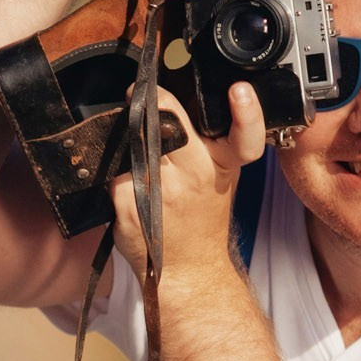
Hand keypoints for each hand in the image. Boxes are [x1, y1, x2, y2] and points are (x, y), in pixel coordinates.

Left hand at [110, 82, 267, 289]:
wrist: (190, 269)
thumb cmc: (202, 219)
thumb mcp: (221, 178)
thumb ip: (205, 142)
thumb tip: (171, 99)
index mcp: (222, 165)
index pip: (244, 136)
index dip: (246, 113)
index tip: (239, 91)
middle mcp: (196, 175)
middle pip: (168, 121)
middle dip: (153, 101)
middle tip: (139, 94)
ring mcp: (161, 191)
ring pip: (133, 141)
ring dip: (126, 136)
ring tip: (132, 146)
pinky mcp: (129, 205)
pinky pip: (114, 170)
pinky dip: (114, 169)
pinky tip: (124, 181)